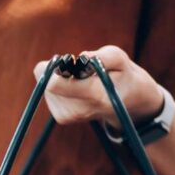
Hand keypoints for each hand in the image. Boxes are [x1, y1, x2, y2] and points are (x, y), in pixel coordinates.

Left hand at [33, 45, 163, 127]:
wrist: (128, 103)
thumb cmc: (122, 75)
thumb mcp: (119, 59)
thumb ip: (103, 56)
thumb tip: (82, 57)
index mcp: (93, 95)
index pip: (54, 84)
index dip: (54, 67)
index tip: (69, 60)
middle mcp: (78, 111)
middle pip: (47, 84)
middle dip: (57, 70)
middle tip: (77, 68)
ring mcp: (68, 117)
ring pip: (46, 88)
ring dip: (59, 78)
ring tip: (81, 79)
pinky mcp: (62, 118)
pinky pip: (49, 94)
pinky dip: (59, 86)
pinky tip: (76, 87)